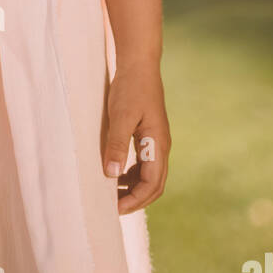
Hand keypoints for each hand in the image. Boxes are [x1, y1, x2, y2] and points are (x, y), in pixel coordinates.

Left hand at [103, 60, 170, 214]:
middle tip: (113, 207)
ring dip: (134, 187)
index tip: (115, 207)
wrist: (139, 64)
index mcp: (158, 145)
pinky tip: (116, 173)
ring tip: (112, 193)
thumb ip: (117, 145)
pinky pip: (144, 163)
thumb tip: (112, 175)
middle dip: (136, 199)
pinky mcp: (148, 134)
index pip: (152, 184)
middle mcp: (161, 146)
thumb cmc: (130, 88)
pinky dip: (132, 174)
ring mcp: (156, 141)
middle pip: (154, 184)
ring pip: (150, 175)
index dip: (135, 199)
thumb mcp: (120, 116)